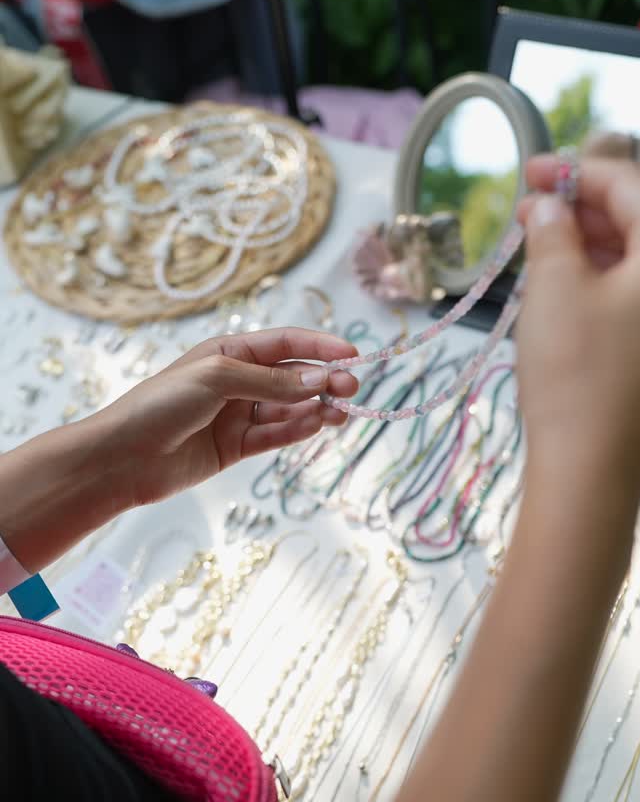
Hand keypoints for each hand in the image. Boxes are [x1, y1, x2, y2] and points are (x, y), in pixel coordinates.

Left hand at [93, 327, 358, 506]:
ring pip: (289, 408)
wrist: (124, 457)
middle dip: (324, 381)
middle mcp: (237, 380)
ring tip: (342, 412)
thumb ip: (269, 381)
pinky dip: (298, 429)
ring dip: (317, 408)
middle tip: (352, 388)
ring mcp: (238, 415)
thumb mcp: (217, 378)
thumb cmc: (161, 404)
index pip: (286, 344)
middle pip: (293, 377)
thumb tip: (318, 381)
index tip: (353, 354)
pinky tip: (318, 424)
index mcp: (230, 351)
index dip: (320, 347)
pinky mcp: (237, 447)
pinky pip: (276, 434)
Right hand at [516, 154, 639, 504]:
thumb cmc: (574, 374)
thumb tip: (547, 204)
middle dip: (584, 212)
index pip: (630, 186)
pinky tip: (569, 294)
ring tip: (540, 253)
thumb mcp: (553, 287)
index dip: (574, 171)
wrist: (592, 473)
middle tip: (528, 215)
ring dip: (595, 249)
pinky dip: (611, 286)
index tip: (529, 172)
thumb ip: (552, 228)